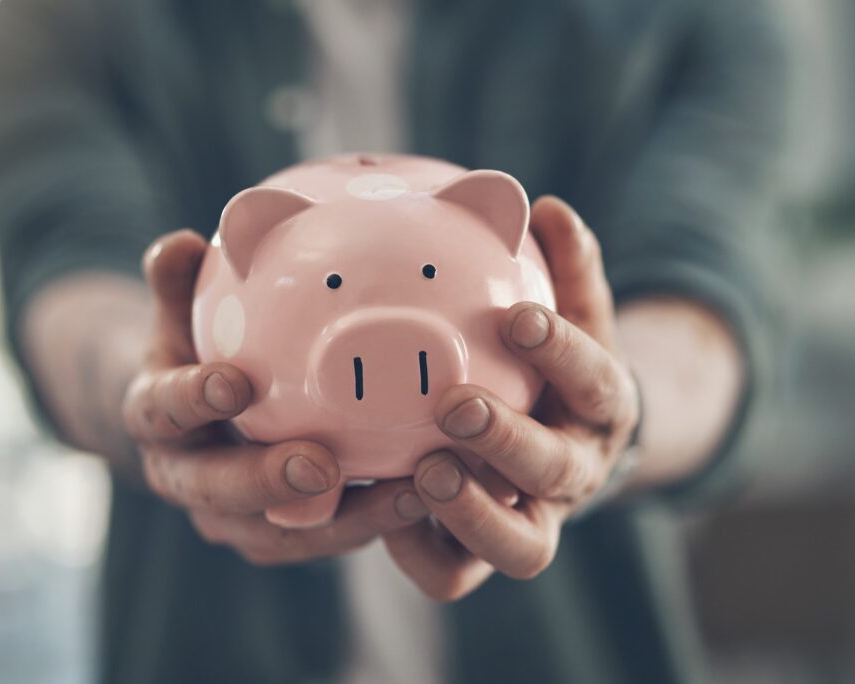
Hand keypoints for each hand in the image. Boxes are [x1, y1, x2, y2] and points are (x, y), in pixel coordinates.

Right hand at [123, 230, 427, 564]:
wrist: (190, 422)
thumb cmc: (194, 353)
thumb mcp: (178, 316)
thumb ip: (177, 284)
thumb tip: (182, 242)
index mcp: (154, 419)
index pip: (162, 411)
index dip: (193, 400)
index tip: (236, 383)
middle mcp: (184, 478)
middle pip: (216, 492)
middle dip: (267, 482)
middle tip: (321, 465)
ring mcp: (228, 518)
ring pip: (276, 533)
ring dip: (339, 520)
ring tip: (401, 493)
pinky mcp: (273, 537)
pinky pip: (318, 539)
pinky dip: (367, 526)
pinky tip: (421, 499)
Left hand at [384, 196, 640, 600]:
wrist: (564, 444)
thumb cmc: (553, 368)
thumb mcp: (572, 315)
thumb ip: (565, 268)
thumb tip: (547, 207)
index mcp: (601, 408)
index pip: (599, 382)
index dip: (565, 354)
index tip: (519, 318)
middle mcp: (575, 473)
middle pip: (556, 472)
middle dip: (508, 440)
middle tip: (454, 406)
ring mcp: (534, 523)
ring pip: (520, 548)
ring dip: (471, 513)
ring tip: (422, 470)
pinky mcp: (484, 556)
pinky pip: (453, 574)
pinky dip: (419, 550)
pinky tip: (383, 505)